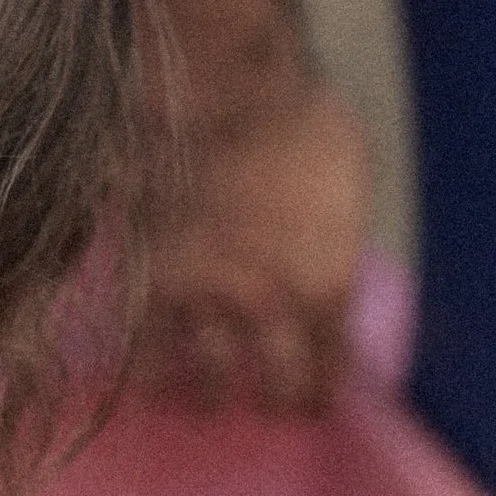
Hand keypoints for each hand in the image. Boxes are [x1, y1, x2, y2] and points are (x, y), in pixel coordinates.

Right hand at [140, 78, 370, 415]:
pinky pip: (148, 352)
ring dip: (210, 396)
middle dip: (277, 401)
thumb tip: (324, 259)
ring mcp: (207, 301)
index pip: (328, 369)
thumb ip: (333, 237)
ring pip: (209, 380)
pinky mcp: (153, 283)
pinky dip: (150, 374)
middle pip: (277, 387)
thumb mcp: (347, 184)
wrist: (226, 90)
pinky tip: (150, 385)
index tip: (313, 401)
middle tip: (270, 405)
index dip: (320, 390)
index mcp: (328, 286)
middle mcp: (270, 309)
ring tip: (203, 403)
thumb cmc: (299, 119)